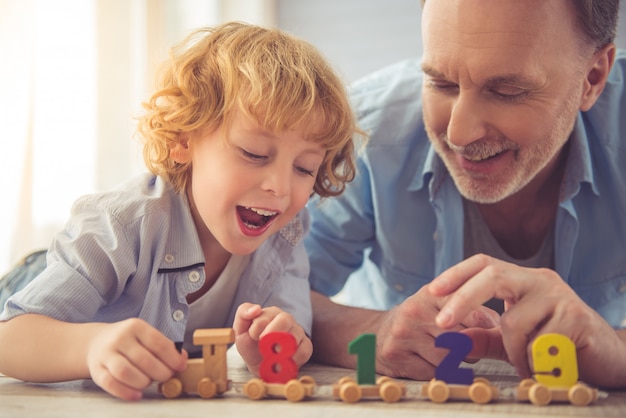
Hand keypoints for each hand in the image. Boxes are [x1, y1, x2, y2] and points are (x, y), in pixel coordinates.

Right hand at [86, 318, 186, 400]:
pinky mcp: (96, 369)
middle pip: (144, 360)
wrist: (97, 341)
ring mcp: (106, 353)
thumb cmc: (129, 341)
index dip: (172, 358)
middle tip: (165, 377)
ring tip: (148, 382)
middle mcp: (120, 338)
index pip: (158, 343)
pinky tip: (137, 395)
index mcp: (136, 326)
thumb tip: (182, 359)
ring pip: (125, 372)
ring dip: (143, 382)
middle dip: (160, 373)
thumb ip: (164, 346)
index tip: (180, 367)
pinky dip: (126, 392)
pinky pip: (110, 384)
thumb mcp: (146, 336)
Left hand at [233, 303, 312, 374]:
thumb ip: (243, 313)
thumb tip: (256, 308)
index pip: (265, 315)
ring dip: (280, 350)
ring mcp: (298, 332)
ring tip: (271, 358)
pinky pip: (304, 350)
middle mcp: (287, 319)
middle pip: (285, 319)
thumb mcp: (240, 329)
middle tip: (263, 346)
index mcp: (271, 312)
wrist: (259, 364)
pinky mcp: (306, 346)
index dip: (256, 328)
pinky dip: (293, 359)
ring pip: (295, 335)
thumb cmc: (250, 344)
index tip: (252, 337)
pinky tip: (283, 363)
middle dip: (272, 334)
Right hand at [372, 284, 499, 379]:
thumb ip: (470, 310)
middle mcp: (415, 311)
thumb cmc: (418, 321)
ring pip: (449, 358)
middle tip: (462, 344)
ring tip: (442, 352)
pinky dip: (435, 372)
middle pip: (463, 339)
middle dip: (469, 346)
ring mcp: (403, 333)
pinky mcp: (395, 354)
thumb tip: (499, 325)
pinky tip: (425, 361)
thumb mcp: (440, 305)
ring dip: (453, 362)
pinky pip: (432, 372)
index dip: (486, 325)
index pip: (470, 310)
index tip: (493, 330)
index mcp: (431, 294)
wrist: (375, 333)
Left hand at [429, 253, 625, 387]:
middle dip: (462, 300)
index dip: (455, 274)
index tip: (431, 290)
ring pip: (513, 322)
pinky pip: (538, 344)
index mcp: (522, 280)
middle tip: (441, 323)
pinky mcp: (576, 315)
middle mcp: (539, 279)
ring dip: (514, 353)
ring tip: (531, 365)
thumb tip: (452, 337)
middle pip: (492, 276)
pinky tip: (551, 367)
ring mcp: (559, 294)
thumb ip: (485, 339)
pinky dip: (536, 363)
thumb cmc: (558, 348)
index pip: (483, 264)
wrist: (610, 360)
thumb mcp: (515, 343)